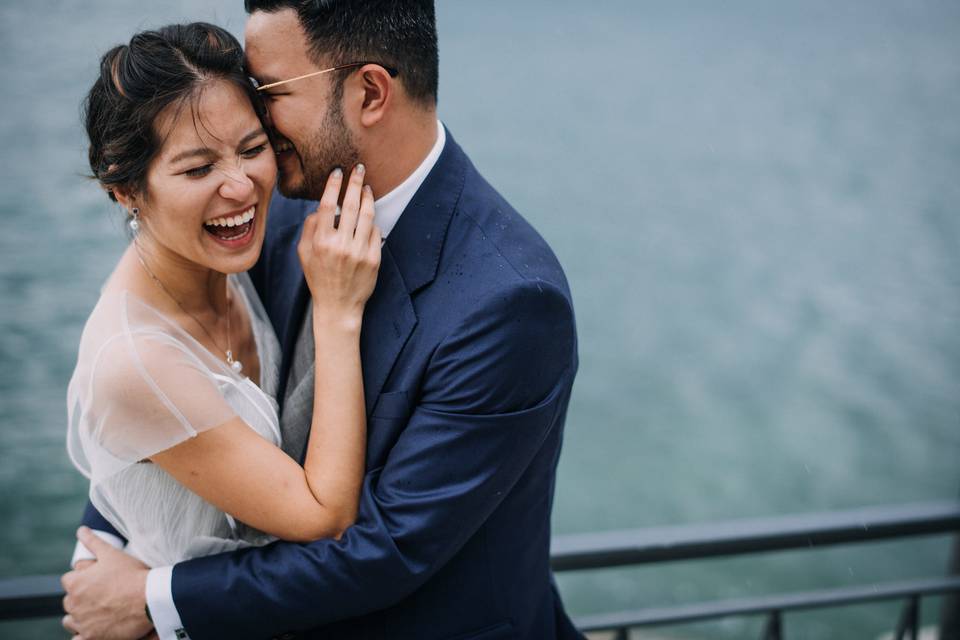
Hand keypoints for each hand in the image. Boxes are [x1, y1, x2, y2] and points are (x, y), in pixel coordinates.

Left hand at [61, 527, 152, 639]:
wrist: (149, 599)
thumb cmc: (131, 575)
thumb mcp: (112, 554)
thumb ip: (93, 542)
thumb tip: (81, 531)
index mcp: (75, 583)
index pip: (68, 580)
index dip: (82, 578)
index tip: (95, 580)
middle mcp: (74, 604)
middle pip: (69, 601)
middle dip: (80, 598)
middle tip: (101, 595)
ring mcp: (82, 623)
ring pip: (70, 621)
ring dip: (79, 617)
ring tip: (98, 612)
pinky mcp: (91, 637)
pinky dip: (82, 635)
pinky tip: (94, 629)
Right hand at [298, 164, 381, 331]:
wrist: (338, 306)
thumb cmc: (319, 277)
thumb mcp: (304, 254)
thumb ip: (309, 228)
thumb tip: (320, 208)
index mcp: (321, 242)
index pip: (327, 205)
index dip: (333, 185)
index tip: (338, 171)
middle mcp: (341, 245)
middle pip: (349, 205)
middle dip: (355, 183)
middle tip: (359, 168)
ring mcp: (359, 252)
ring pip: (367, 216)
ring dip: (367, 198)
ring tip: (367, 187)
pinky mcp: (374, 259)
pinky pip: (375, 232)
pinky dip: (372, 223)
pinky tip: (369, 217)